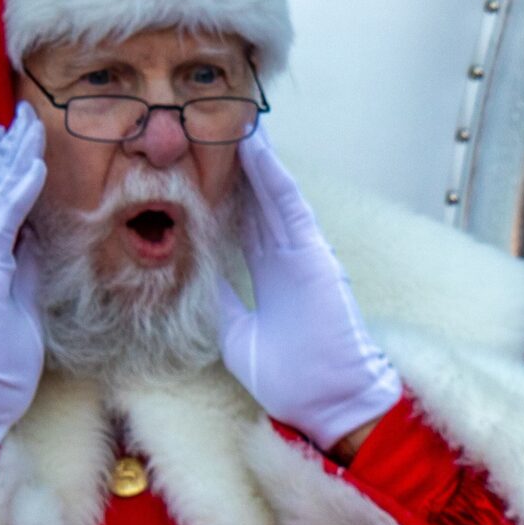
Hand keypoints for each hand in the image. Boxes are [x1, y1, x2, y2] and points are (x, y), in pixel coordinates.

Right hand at [0, 105, 47, 449]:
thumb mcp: (23, 302)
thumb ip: (28, 267)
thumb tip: (41, 238)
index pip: (1, 203)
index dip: (11, 169)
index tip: (24, 138)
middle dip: (11, 151)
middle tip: (27, 112)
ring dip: (14, 159)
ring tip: (29, 125)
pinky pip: (1, 223)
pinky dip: (16, 192)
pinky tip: (31, 167)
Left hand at [215, 125, 400, 448]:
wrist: (326, 403)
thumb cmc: (291, 380)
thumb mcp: (237, 334)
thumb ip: (222, 300)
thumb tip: (198, 274)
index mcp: (271, 275)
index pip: (243, 222)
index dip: (226, 191)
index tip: (204, 162)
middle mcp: (287, 257)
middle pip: (259, 199)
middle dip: (241, 164)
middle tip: (219, 125)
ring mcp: (303, 253)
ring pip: (275, 195)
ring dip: (258, 159)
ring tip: (238, 121)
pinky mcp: (315, 255)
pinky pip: (291, 209)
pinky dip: (275, 178)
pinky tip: (259, 150)